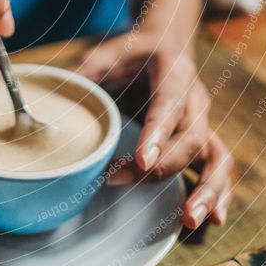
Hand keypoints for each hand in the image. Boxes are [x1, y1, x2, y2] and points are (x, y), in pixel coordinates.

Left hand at [74, 31, 232, 228]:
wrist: (165, 46)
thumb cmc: (131, 53)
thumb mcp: (106, 52)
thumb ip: (82, 72)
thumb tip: (46, 97)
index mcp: (173, 72)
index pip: (169, 103)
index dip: (158, 133)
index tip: (142, 161)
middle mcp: (194, 98)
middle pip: (190, 138)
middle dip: (163, 168)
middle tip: (121, 182)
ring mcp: (203, 121)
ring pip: (217, 157)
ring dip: (207, 190)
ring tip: (190, 219)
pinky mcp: (204, 139)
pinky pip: (219, 168)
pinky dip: (220, 194)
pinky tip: (213, 220)